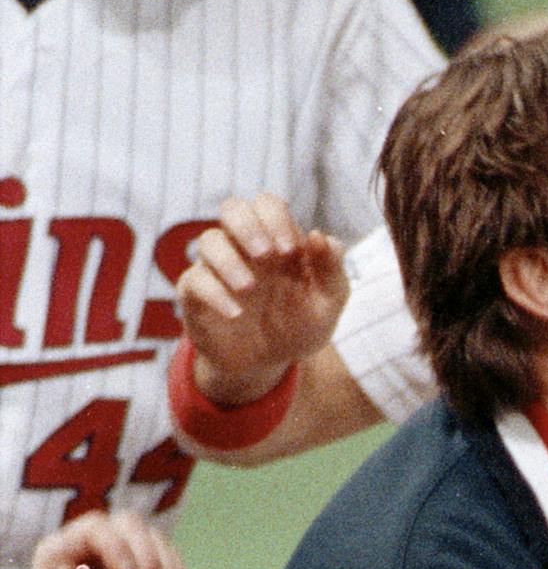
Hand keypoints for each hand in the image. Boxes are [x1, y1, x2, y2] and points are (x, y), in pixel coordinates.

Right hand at [179, 194, 348, 402]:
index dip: (276, 218)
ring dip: (229, 261)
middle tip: (266, 255)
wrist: (270, 364)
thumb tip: (320, 236)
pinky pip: (194, 280)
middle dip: (247, 225)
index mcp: (277, 241)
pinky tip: (236, 314)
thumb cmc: (300, 325)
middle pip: (232, 208)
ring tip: (249, 289)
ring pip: (208, 240)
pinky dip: (215, 294)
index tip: (290, 250)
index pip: (268, 205)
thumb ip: (332, 270)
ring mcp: (218, 268)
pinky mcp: (197, 293)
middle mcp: (244, 247)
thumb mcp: (328, 303)